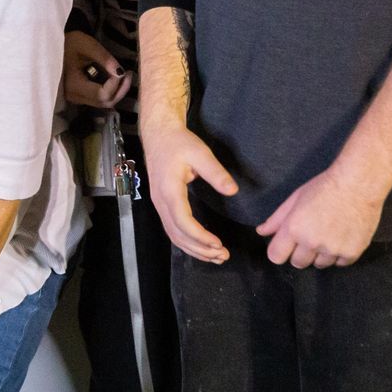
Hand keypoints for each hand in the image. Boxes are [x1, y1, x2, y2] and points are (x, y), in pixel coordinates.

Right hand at [63, 31, 131, 109]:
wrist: (55, 45)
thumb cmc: (70, 43)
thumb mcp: (88, 46)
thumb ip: (105, 59)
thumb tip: (121, 73)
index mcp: (73, 84)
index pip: (102, 94)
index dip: (116, 85)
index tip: (124, 71)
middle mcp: (74, 96)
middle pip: (104, 103)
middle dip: (121, 90)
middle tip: (130, 74)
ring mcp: (75, 98)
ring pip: (103, 103)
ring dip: (117, 92)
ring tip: (125, 76)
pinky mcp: (79, 96)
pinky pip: (98, 99)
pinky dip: (110, 92)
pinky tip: (115, 79)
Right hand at [140, 121, 236, 263]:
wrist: (159, 135)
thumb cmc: (179, 142)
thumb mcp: (200, 153)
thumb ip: (216, 173)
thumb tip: (233, 191)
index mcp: (169, 190)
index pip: (182, 221)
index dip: (200, 236)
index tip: (218, 244)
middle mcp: (161, 202)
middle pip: (177, 234)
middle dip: (199, 249)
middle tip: (222, 256)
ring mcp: (159, 205)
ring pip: (173, 235)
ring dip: (193, 249)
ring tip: (215, 257)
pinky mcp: (162, 205)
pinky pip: (172, 229)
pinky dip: (187, 242)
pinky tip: (201, 247)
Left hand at [256, 166, 385, 267]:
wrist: (358, 183)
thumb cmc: (325, 187)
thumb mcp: (295, 198)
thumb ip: (277, 219)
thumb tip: (261, 232)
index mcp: (294, 229)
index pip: (276, 257)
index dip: (280, 250)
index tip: (287, 244)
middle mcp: (312, 242)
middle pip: (298, 263)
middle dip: (300, 252)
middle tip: (311, 235)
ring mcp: (333, 250)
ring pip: (319, 264)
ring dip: (321, 254)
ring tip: (329, 233)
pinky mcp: (352, 253)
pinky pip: (339, 263)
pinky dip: (339, 254)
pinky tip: (342, 236)